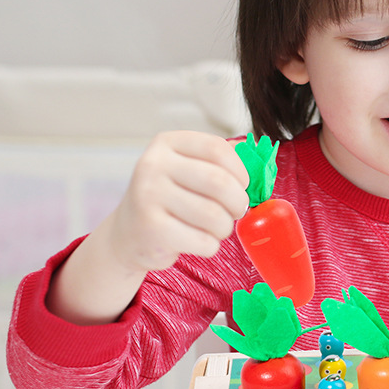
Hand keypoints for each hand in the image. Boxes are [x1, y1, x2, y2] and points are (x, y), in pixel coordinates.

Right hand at [106, 131, 249, 274]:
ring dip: (225, 227)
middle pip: (219, 182)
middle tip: (238, 211)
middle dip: (239, 202)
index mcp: (167, 143)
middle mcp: (153, 165)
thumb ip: (221, 160)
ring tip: (218, 228)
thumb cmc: (170, 198)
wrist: (128, 233)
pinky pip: (202, 241)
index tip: (244, 185)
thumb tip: (260, 154)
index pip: (217, 149)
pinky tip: (200, 241)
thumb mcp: (189, 169)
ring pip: (213, 215)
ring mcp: (149, 196)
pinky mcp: (151, 229)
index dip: (241, 170)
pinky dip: (210, 245)